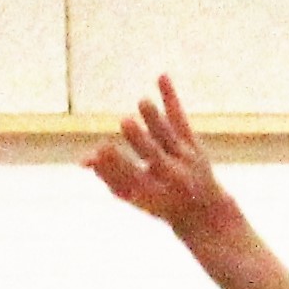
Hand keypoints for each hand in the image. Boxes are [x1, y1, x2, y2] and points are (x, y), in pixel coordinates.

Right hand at [85, 75, 241, 239]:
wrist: (204, 212)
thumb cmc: (158, 202)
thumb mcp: (133, 196)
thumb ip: (109, 176)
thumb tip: (84, 160)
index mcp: (151, 194)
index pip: (130, 176)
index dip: (115, 163)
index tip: (100, 149)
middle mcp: (170, 175)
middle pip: (153, 154)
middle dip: (140, 139)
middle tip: (126, 121)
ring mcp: (184, 158)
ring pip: (169, 135)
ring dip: (156, 118)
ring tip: (143, 101)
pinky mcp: (192, 144)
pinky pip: (179, 119)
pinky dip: (171, 98)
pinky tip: (162, 76)